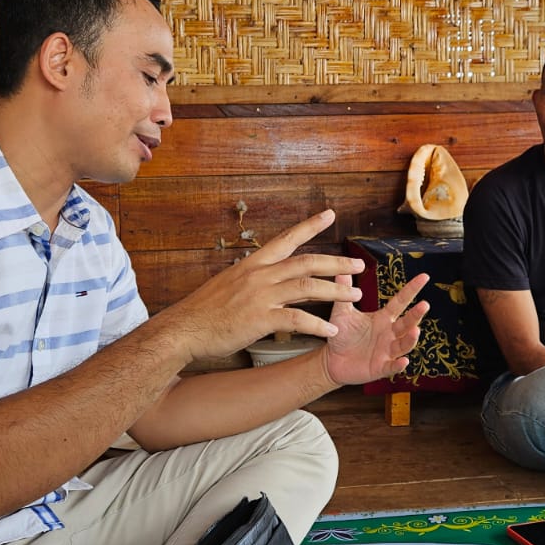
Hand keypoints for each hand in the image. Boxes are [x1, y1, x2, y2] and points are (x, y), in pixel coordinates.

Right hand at [165, 211, 369, 360]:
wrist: (184, 329)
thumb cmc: (205, 311)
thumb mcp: (230, 285)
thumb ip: (255, 280)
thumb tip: (274, 279)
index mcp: (253, 264)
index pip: (286, 239)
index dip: (310, 226)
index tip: (330, 214)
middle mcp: (259, 275)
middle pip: (307, 262)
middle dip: (337, 263)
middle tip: (360, 266)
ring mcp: (260, 296)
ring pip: (307, 286)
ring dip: (336, 291)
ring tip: (356, 296)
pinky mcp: (259, 319)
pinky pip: (297, 319)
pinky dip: (318, 324)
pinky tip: (331, 330)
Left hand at [321, 272, 430, 386]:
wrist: (332, 359)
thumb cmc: (341, 334)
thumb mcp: (342, 312)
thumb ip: (345, 293)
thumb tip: (343, 270)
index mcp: (383, 318)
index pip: (401, 301)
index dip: (412, 289)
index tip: (424, 276)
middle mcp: (389, 334)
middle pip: (406, 323)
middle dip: (416, 315)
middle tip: (425, 305)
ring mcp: (387, 351)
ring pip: (403, 344)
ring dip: (410, 339)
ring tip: (416, 330)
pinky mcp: (380, 367)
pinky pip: (392, 366)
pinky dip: (398, 365)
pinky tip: (404, 361)